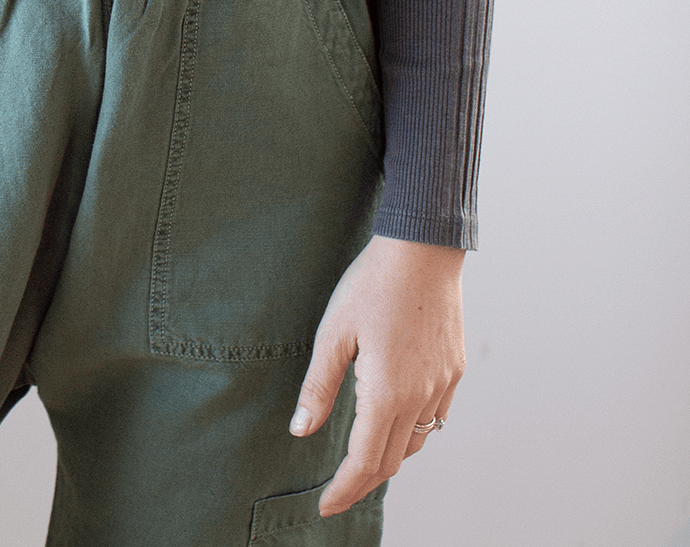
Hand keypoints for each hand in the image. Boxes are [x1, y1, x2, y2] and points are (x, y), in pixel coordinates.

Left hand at [289, 233, 464, 516]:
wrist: (423, 249)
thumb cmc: (373, 284)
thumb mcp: (334, 332)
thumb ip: (319, 386)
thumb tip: (301, 429)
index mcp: (387, 393)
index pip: (365, 462)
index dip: (344, 489)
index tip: (325, 505)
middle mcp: (420, 397)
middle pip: (391, 460)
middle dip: (362, 481)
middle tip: (338, 491)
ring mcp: (442, 385)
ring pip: (416, 441)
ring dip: (389, 456)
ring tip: (363, 458)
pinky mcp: (453, 370)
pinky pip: (435, 417)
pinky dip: (412, 430)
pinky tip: (395, 419)